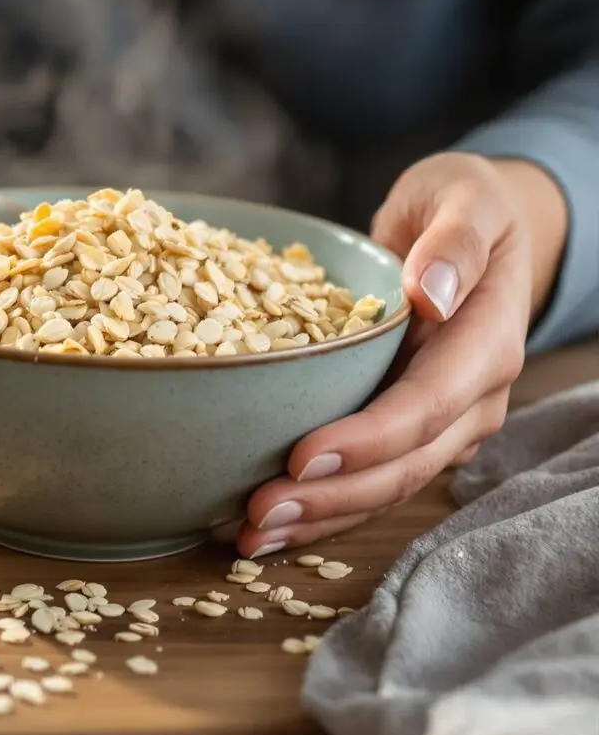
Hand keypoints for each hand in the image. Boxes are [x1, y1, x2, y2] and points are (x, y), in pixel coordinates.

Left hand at [234, 152, 568, 557]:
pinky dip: (321, 508)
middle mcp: (471, 396)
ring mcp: (443, 422)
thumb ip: (455, 242)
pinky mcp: (409, 431)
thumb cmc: (461, 204)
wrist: (472, 226)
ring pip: (387, 487)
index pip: (428, 405)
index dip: (368, 439)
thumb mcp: (465, 198)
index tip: (302, 456)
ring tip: (248, 536)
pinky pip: (369, 480)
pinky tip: (264, 525)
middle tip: (257, 512)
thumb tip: (430, 294)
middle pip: (405, 464)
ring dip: (320, 518)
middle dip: (333, 497)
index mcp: (486, 343)